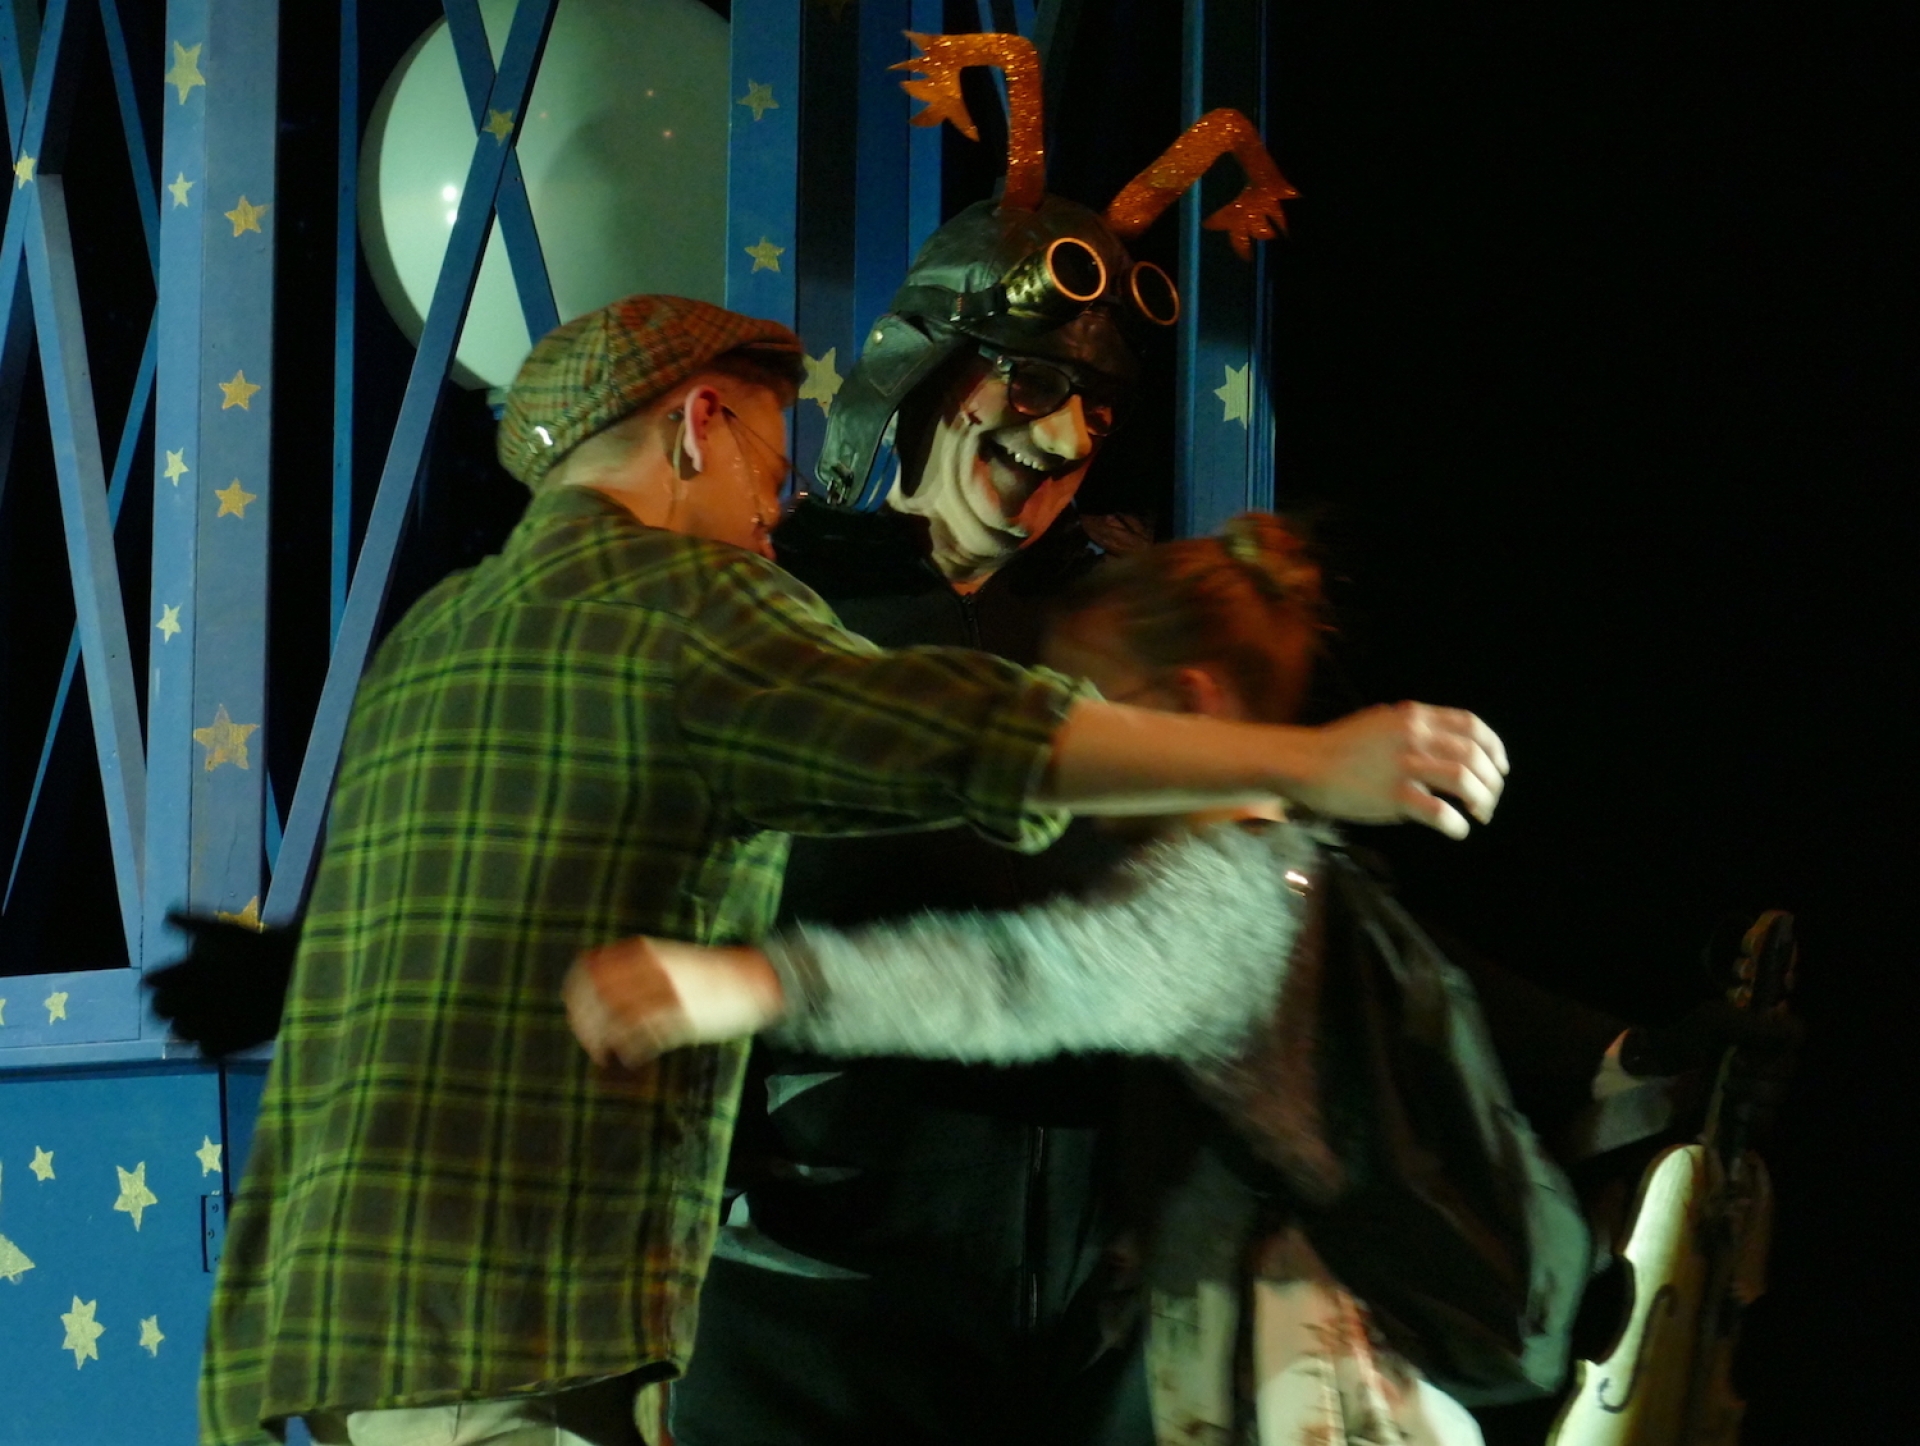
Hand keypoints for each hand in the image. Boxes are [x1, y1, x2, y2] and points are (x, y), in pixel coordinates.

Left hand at [143, 913, 299, 1056]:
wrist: (307, 975)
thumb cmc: (269, 948)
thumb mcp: (231, 930)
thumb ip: (196, 924)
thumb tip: (168, 915)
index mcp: (194, 972)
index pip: (155, 982)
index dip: (157, 981)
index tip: (160, 980)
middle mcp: (197, 1000)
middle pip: (161, 1009)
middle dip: (166, 1003)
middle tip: (178, 1000)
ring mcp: (214, 1025)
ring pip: (180, 1031)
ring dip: (185, 1023)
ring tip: (199, 1017)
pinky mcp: (233, 1044)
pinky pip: (206, 1051)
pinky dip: (209, 1044)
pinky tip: (219, 1034)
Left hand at [564, 937, 785, 1067]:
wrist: (754, 979)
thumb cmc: (709, 973)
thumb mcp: (668, 958)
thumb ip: (636, 967)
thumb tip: (598, 987)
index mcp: (645, 951)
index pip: (590, 968)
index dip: (576, 992)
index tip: (574, 1009)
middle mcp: (651, 969)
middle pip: (597, 996)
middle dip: (584, 1022)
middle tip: (586, 1039)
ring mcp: (666, 993)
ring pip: (615, 1020)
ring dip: (602, 1041)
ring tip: (603, 1054)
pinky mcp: (681, 1018)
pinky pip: (643, 1038)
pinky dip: (629, 1052)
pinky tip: (629, 1058)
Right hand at [1291, 702, 1509, 838]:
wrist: (1304, 763)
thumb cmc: (1340, 746)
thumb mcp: (1383, 723)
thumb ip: (1415, 729)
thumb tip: (1446, 747)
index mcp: (1415, 716)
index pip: (1472, 726)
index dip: (1495, 748)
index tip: (1500, 768)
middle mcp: (1415, 736)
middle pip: (1475, 755)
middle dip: (1492, 781)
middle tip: (1491, 800)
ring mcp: (1405, 765)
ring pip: (1465, 780)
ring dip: (1483, 800)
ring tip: (1481, 814)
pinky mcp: (1394, 795)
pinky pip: (1440, 811)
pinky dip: (1456, 824)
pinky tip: (1457, 830)